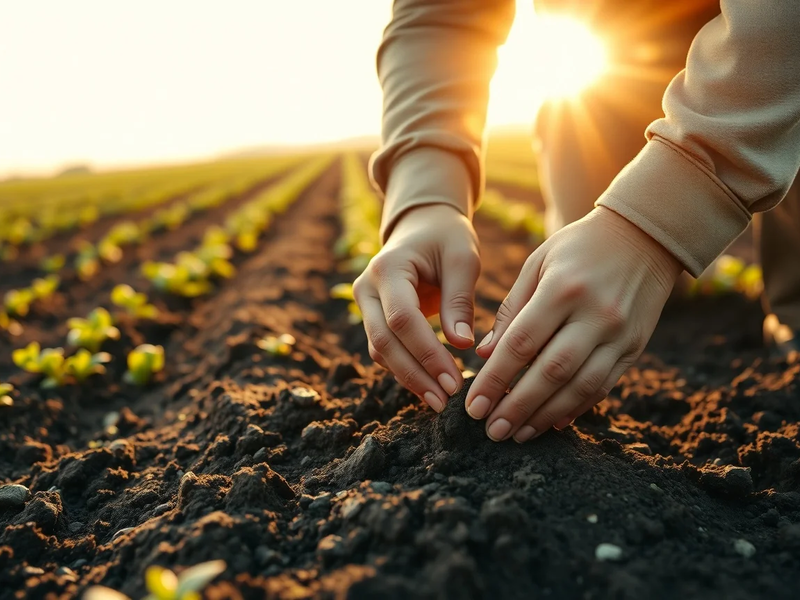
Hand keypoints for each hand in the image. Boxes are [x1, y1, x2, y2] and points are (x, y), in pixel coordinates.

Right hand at [353, 204, 480, 411]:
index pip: (402, 319)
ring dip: (409, 378)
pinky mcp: (372, 318)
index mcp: (387, 268)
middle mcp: (366, 288)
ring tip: (441, 401)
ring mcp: (364, 304)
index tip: (454, 380)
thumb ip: (460, 301)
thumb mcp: (462, 259)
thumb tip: (462, 345)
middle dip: (415, 374)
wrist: (422, 225)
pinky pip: (385, 350)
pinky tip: (430, 387)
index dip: (427, 353)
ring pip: (380, 351)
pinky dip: (406, 370)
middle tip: (446, 401)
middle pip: (383, 341)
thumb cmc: (446, 238)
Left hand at [466, 206, 681, 441]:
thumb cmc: (577, 248)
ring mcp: (619, 334)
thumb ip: (511, 309)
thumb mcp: (538, 264)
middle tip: (491, 430)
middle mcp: (594, 315)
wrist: (644, 237)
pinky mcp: (635, 347)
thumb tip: (486, 355)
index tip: (473, 405)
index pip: (521, 344)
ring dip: (545, 416)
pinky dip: (577, 407)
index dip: (494, 379)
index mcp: (562, 289)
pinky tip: (552, 422)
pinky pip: (604, 385)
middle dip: (517, 406)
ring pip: (580, 387)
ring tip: (517, 434)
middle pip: (550, 372)